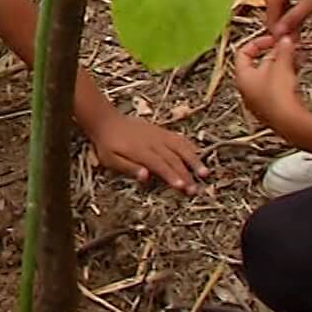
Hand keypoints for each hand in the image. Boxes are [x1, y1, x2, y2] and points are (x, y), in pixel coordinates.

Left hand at [90, 114, 205, 194]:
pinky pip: (179, 138)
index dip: (172, 176)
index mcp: (140, 151)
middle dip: (186, 175)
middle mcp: (153, 142)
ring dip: (194, 160)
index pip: (160, 165)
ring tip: (205, 173)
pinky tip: (198, 154)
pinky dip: (190, 146)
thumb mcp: (110, 159)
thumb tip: (146, 176)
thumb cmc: (107, 145)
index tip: (183, 187)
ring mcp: (159, 135)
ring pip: (181, 147)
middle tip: (195, 190)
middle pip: (173, 159)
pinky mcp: (162, 131)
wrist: (107, 121)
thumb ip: (128, 168)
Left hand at [234, 34, 309, 131]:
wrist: (289, 123)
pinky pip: (275, 89)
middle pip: (258, 65)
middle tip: (289, 50)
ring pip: (269, 78)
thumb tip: (285, 40)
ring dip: (282, 67)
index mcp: (242, 77)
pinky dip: (284, 80)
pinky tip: (296, 76)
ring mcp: (258, 101)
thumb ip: (283, 50)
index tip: (272, 40)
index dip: (257, 43)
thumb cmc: (278, 95)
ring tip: (296, 61)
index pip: (242, 53)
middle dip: (275, 56)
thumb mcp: (282, 66)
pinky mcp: (270, 110)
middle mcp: (246, 90)